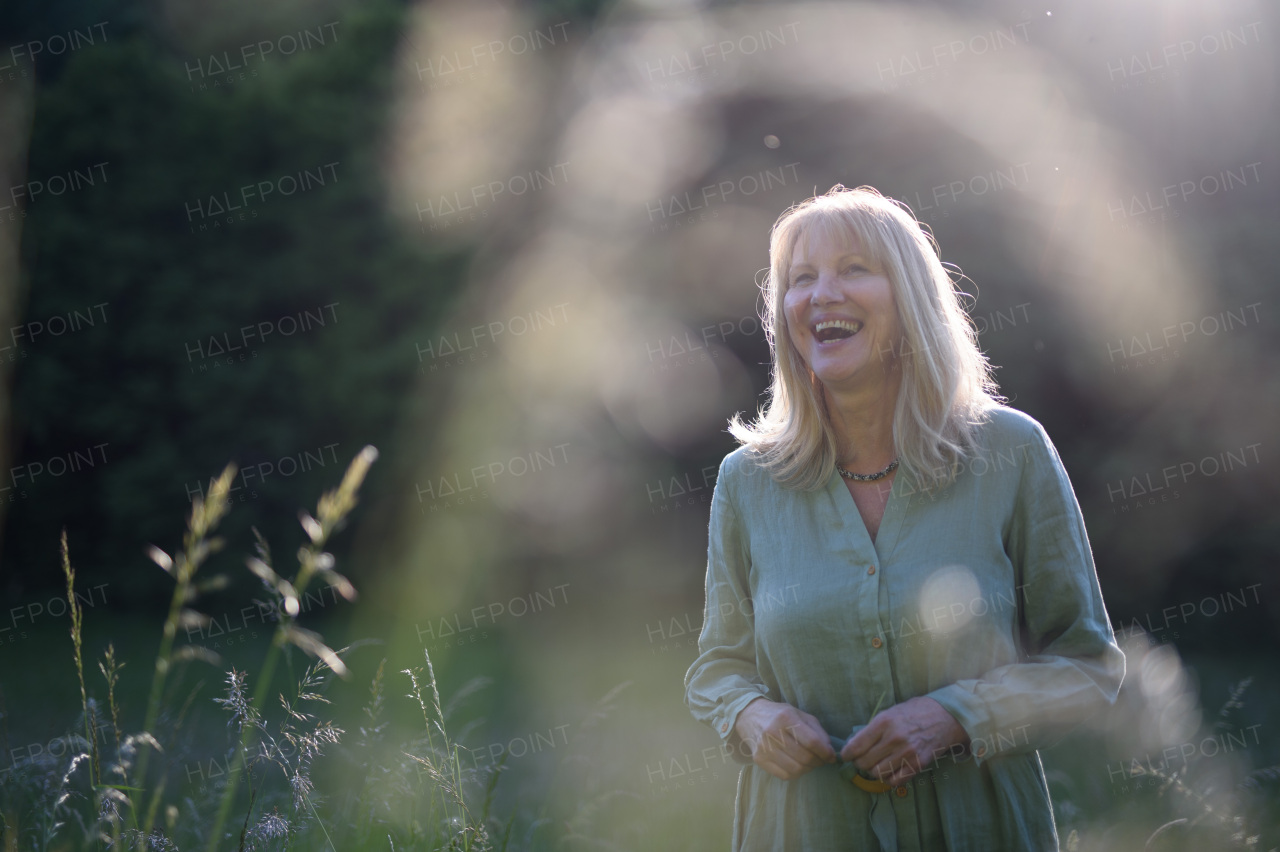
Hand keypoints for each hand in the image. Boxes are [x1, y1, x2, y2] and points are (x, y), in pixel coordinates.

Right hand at [734, 697, 836, 780]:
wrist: (750, 716)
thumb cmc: (780, 715)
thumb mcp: (800, 715)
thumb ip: (817, 731)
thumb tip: (830, 751)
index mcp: (786, 718)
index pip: (812, 741)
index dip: (826, 752)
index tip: (832, 757)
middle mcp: (773, 732)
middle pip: (804, 757)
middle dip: (818, 762)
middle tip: (822, 760)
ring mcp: (764, 748)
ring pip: (795, 769)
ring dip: (808, 769)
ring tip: (810, 763)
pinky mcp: (759, 759)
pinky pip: (784, 775)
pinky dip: (796, 773)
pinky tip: (797, 765)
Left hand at [840, 696, 968, 785]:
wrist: (944, 716)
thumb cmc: (913, 712)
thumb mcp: (890, 712)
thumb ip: (872, 728)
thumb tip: (853, 744)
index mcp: (884, 722)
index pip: (856, 745)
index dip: (847, 754)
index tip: (845, 756)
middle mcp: (894, 739)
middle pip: (864, 762)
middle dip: (859, 763)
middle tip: (861, 760)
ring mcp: (907, 753)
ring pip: (877, 773)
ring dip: (872, 771)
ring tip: (875, 764)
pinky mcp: (918, 765)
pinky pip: (895, 781)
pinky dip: (887, 779)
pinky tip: (888, 771)